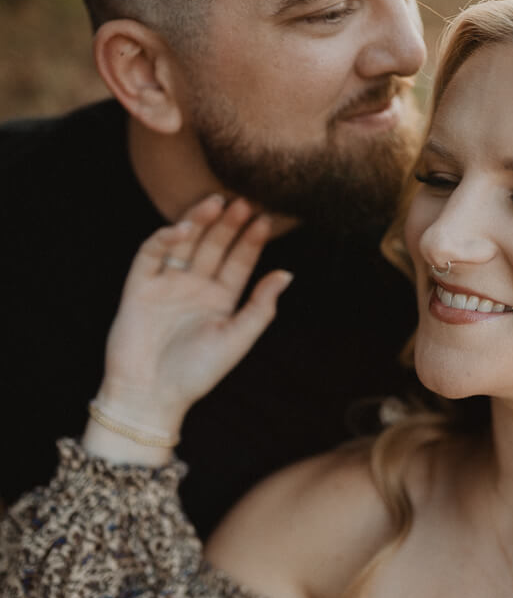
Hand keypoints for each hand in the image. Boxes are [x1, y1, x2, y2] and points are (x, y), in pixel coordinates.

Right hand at [95, 194, 291, 438]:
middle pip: (214, 246)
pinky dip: (165, 238)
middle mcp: (195, 287)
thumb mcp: (236, 340)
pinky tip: (183, 229)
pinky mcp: (139, 286)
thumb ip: (261, 307)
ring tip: (216, 202)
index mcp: (221, 300)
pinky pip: (151, 254)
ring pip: (185, 243)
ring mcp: (167, 284)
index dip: (251, 241)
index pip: (239, 262)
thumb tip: (287, 274)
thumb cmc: (196, 373)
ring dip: (199, 222)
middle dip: (228, 225)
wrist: (150, 396)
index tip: (265, 219)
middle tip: (244, 201)